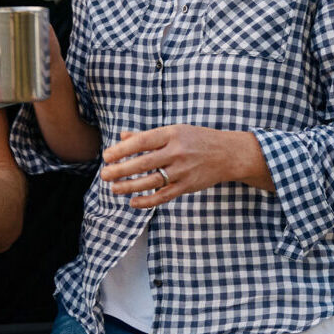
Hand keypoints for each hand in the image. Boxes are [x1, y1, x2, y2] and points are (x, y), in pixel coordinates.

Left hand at [100, 125, 266, 208]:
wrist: (228, 154)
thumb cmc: (198, 139)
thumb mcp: (175, 131)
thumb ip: (148, 135)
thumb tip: (122, 137)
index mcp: (172, 134)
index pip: (142, 141)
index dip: (122, 150)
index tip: (107, 156)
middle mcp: (178, 152)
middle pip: (143, 163)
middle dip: (121, 170)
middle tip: (104, 174)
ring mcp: (183, 170)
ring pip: (151, 181)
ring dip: (130, 186)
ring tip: (114, 188)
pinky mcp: (188, 186)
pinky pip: (164, 196)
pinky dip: (147, 201)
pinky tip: (133, 202)